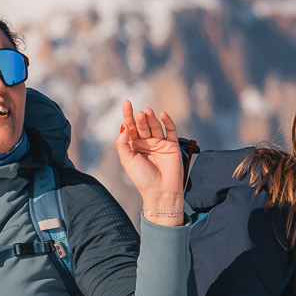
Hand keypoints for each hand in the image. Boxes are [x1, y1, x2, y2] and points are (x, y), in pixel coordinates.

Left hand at [115, 101, 184, 222]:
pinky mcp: (172, 145)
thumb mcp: (127, 160)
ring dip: (152, 118)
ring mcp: (160, 143)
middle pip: (143, 125)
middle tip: (140, 113)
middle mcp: (146, 143)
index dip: (128, 114)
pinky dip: (168, 122)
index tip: (127, 102)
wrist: (161, 192)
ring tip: (148, 112)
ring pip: (155, 126)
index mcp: (134, 146)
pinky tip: (163, 114)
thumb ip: (123, 143)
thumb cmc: (142, 178)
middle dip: (141, 118)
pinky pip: (170, 130)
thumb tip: (124, 125)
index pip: (130, 126)